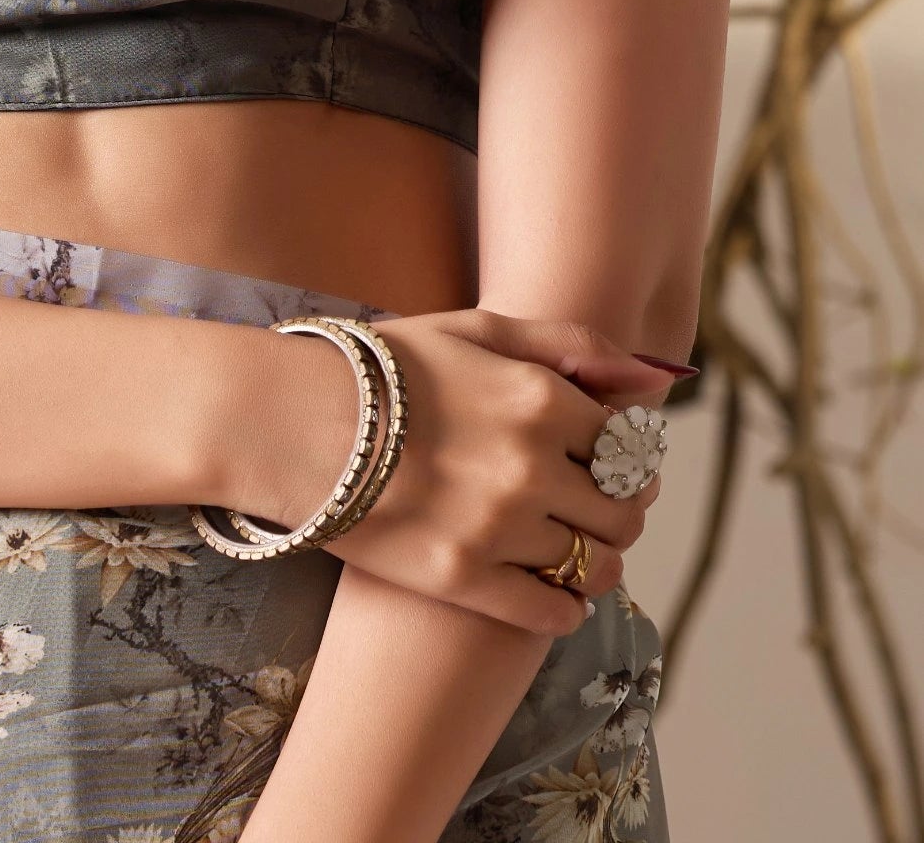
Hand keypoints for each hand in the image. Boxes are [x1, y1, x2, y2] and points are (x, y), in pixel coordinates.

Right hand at [244, 308, 670, 637]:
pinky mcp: (463, 581)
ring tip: (573, 550)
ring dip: (597, 561)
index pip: (630, 444)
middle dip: (621, 511)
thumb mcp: (476, 327)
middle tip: (596, 508)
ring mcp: (499, 528)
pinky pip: (550, 614)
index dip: (628, 455)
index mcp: (540, 398)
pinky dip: (563, 608)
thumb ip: (570, 343)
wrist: (290, 422)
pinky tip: (548, 590)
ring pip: (595, 565)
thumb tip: (651, 377)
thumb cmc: (384, 367)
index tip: (612, 461)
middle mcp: (530, 466)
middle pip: (624, 511)